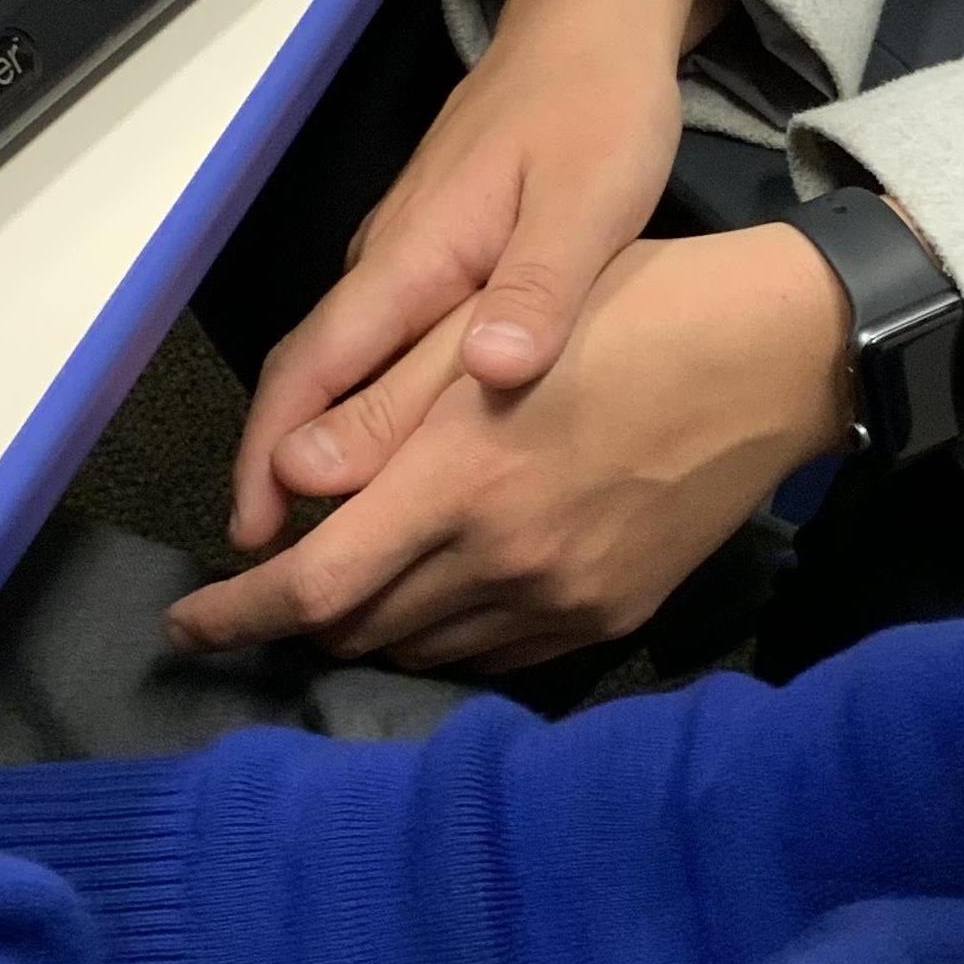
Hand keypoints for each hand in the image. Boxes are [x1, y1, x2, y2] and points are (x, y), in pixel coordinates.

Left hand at [172, 226, 855, 673]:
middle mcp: (504, 562)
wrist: (774, 357)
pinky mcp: (607, 616)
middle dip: (301, 613)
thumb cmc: (630, 310)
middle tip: (271, 579)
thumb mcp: (491, 332)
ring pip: (424, 648)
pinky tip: (442, 588)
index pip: (316, 586)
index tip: (189, 619)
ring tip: (355, 577)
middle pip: (361, 628)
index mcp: (462, 484)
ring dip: (372, 623)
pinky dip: (446, 631)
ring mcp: (562, 600)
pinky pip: (495, 653)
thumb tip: (286, 482)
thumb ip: (384, 409)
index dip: (239, 613)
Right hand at [226, 0, 723, 548]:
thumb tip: (490, 377)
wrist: (592, 23)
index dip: (275, 458)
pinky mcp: (439, 249)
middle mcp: (392, 258)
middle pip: (314, 377)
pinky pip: (386, 343)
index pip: (317, 368)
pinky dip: (374, 408)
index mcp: (418, 253)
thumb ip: (540, 286)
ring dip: (329, 446)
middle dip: (284, 471)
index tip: (255, 540)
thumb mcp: (590, 198)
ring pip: (349, 363)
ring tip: (339, 537)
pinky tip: (404, 455)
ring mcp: (410, 251)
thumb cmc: (596, 108)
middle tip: (278, 569)